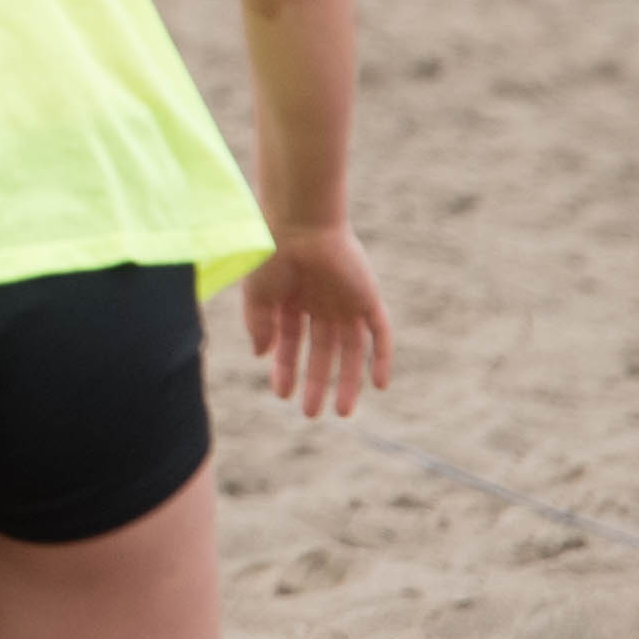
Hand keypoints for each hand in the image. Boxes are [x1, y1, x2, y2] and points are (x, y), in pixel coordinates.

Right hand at [239, 225, 392, 416]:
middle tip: (311, 414)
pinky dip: (381, 358)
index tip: (281, 394)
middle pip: (323, 352)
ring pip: (351, 350)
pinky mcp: (369, 298)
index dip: (286, 369)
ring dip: (349, 381)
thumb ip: (259, 325)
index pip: (291, 343)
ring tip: (342, 411)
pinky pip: (379, 334)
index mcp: (293, 301)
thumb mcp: (257, 296)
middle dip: (316, 382)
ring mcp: (346, 302)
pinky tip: (379, 385)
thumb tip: (262, 354)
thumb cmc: (270, 255)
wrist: (299, 224)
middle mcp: (321, 304)